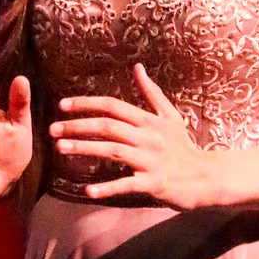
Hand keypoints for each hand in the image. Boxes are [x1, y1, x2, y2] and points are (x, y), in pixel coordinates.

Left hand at [49, 63, 211, 208]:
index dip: (87, 104)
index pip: (113, 106)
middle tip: (52, 129)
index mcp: (149, 120)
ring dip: (85, 149)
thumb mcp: (170, 116)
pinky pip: (127, 184)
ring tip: (61, 149)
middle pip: (108, 126)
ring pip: (112, 150)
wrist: (205, 177)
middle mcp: (148, 137)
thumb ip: (151, 92)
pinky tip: (88, 190)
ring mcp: (150, 160)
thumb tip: (137, 67)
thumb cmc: (183, 147)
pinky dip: (108, 187)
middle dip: (78, 126)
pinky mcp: (154, 183)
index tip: (62, 106)